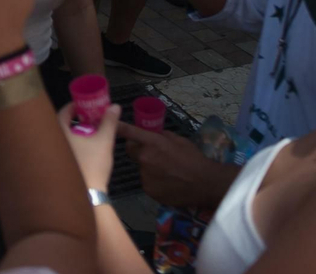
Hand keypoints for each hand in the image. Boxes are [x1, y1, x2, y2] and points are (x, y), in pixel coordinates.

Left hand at [58, 102, 119, 192]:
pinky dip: (72, 147)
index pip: (63, 112)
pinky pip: (63, 150)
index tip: (85, 106)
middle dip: (75, 121)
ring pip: (62, 139)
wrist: (87, 195)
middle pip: (61, 125)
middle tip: (89, 120)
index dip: (74, 106)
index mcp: (58, 131)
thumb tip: (114, 106)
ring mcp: (52, 156)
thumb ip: (109, 122)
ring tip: (90, 134)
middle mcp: (51, 142)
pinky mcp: (56, 167)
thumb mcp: (104, 141)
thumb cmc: (92, 164)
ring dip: (74, 134)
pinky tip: (85, 152)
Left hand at [114, 120, 235, 208]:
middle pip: (131, 151)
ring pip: (141, 168)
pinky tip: (168, 183)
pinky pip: (147, 182)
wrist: (205, 183)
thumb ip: (162, 136)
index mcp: (153, 143)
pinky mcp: (149, 190)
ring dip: (148, 168)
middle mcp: (145, 158)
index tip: (110, 125)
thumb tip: (153, 134)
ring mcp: (145, 176)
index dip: (119, 128)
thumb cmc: (194, 158)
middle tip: (152, 153)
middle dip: (138, 150)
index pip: (130, 133)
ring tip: (167, 172)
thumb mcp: (179, 140)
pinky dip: (154, 182)